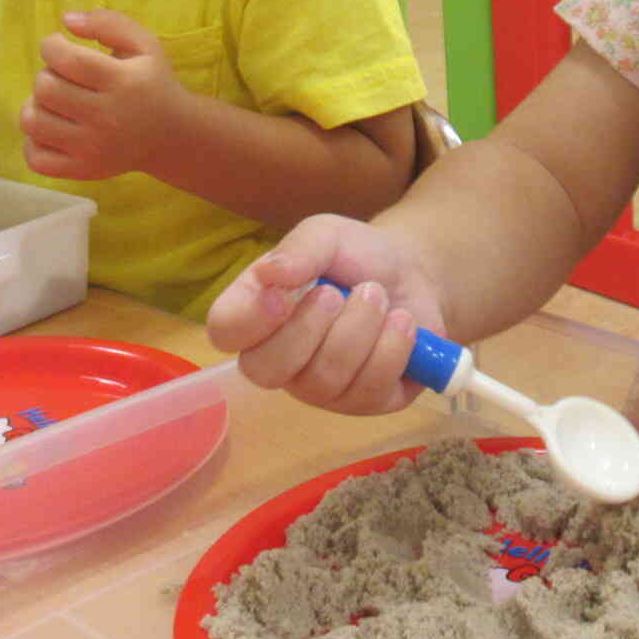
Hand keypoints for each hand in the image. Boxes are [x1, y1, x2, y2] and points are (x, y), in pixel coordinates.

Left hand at [20, 9, 184, 179]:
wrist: (172, 136)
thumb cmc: (152, 83)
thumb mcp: (144, 44)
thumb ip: (107, 22)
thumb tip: (65, 20)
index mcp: (122, 82)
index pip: (65, 58)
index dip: (50, 45)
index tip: (58, 47)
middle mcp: (106, 117)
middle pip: (45, 88)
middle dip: (46, 73)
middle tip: (62, 76)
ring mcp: (92, 148)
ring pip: (33, 122)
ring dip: (36, 105)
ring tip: (54, 102)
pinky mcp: (82, 170)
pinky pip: (35, 158)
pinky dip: (34, 141)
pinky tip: (52, 129)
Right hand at [206, 213, 447, 414]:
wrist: (412, 273)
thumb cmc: (355, 255)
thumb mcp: (327, 235)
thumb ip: (299, 250)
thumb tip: (269, 274)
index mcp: (257, 314)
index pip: (225, 333)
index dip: (248, 321)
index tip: (281, 296)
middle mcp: (280, 360)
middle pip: (266, 370)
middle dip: (309, 327)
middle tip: (337, 292)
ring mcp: (320, 388)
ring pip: (324, 379)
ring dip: (360, 328)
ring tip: (378, 295)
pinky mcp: (364, 403)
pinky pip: (369, 390)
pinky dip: (392, 347)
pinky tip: (402, 323)